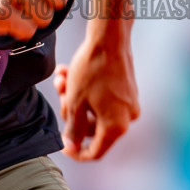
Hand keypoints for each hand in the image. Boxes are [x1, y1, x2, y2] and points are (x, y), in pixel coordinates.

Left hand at [54, 38, 139, 160]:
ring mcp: (129, 103)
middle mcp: (127, 117)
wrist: (109, 37)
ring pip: (94, 110)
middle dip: (72, 113)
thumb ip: (73, 129)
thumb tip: (71, 147)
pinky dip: (86, 89)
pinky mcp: (127, 89)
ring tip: (61, 79)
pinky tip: (68, 73)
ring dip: (75, 97)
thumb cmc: (92, 69)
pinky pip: (103, 97)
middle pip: (92, 128)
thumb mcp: (76, 102)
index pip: (95, 151)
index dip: (76, 152)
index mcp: (116, 126)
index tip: (63, 145)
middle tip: (61, 94)